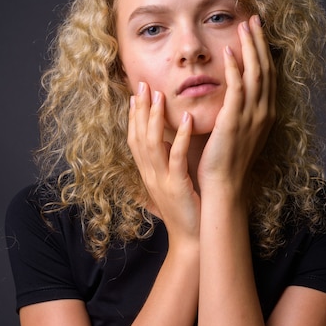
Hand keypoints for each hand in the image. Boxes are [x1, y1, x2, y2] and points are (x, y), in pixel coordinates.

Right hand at [127, 83, 200, 244]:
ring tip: (160, 95)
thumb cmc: (184, 214)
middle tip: (142, 84)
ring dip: (155, 118)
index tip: (135, 95)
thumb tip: (162, 154)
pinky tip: (186, 119)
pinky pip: (176, 158)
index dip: (134, 118)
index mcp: (148, 174)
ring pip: (152, 144)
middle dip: (140, 110)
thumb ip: (163, 170)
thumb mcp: (168, 189)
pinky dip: (180, 137)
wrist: (191, 240)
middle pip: (139, 137)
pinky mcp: (177, 186)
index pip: (135, 140)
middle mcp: (150, 175)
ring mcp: (161, 181)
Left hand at [198, 15, 275, 198]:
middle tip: (254, 19)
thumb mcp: (240, 135)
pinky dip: (236, 67)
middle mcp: (264, 112)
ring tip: (244, 26)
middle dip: (260, 42)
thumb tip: (235, 99)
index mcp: (266, 115)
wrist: (224, 185)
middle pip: (266, 68)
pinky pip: (238, 87)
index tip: (258, 33)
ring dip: (250, 47)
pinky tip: (229, 51)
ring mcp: (251, 116)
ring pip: (255, 73)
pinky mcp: (235, 119)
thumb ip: (240, 114)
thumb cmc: (227, 163)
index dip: (264, 52)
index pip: (268, 76)